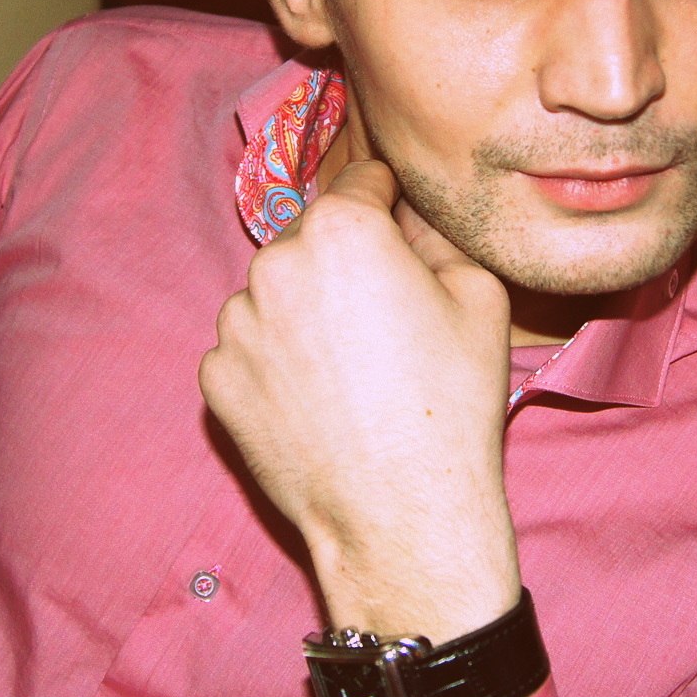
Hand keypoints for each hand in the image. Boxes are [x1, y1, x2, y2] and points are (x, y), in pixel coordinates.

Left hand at [198, 159, 521, 643]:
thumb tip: (411, 221)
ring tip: (349, 370)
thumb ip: (437, 238)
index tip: (400, 232)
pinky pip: (247, 350)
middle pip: (312, 239)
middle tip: (383, 319)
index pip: (363, 182)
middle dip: (343, 263)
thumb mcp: (480, 297)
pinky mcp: (216, 377)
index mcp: (343, 229)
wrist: (401, 514)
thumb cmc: (451, 404)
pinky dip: (274, 364)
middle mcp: (275, 263)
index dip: (390, 203)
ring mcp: (236, 324)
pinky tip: (316, 400)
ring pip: (273, 294)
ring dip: (302, 312)